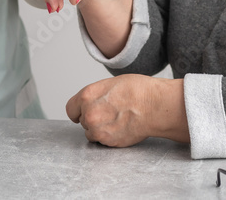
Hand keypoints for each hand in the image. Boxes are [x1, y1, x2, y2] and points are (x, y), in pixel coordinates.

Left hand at [66, 75, 188, 146]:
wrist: (154, 106)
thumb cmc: (138, 91)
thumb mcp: (110, 83)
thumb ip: (95, 95)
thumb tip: (89, 103)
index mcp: (87, 96)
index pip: (71, 108)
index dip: (78, 109)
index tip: (82, 112)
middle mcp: (89, 114)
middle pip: (82, 120)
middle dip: (92, 118)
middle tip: (109, 112)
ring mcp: (98, 130)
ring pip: (91, 133)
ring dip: (99, 129)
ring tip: (117, 120)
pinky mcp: (108, 142)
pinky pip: (102, 141)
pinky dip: (109, 137)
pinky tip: (121, 127)